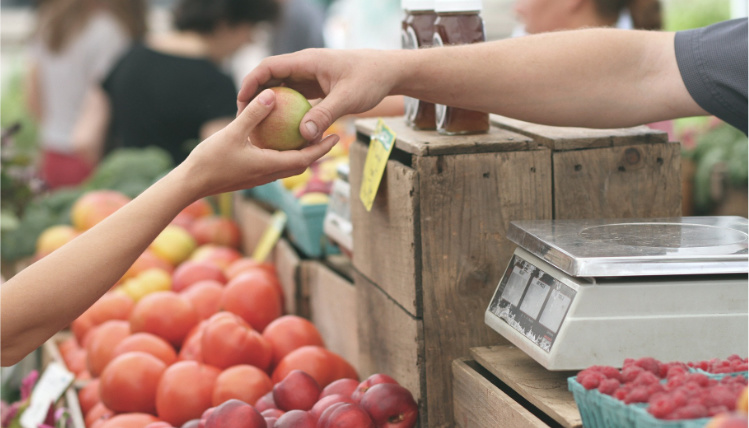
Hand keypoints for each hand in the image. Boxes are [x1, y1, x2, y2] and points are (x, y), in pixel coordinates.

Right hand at [180, 88, 338, 199]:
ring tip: (308, 136)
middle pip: (301, 164)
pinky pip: (274, 164)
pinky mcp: (250, 176)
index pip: (305, 159)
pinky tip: (278, 140)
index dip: (322, 148)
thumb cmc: (210, 160)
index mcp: (269, 166)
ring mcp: (259, 177)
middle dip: (317, 151)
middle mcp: (268, 174)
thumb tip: (272, 94)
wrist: (191, 184)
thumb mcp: (232, 133)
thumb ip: (253, 114)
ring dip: (301, 153)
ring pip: (287, 165)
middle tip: (329, 135)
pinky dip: (283, 153)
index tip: (336, 137)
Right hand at [237, 49, 398, 140]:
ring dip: (270, 105)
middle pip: (270, 78)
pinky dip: (286, 111)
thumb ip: (325, 115)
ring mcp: (310, 77)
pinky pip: (295, 98)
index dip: (251, 82)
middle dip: (255, 96)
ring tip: (258, 126)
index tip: (241, 102)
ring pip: (282, 89)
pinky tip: (282, 131)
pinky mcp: (316, 87)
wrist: (388, 72)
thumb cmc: (370, 79)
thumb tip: (304, 135)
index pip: (269, 67)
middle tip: (244, 119)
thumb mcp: (348, 98)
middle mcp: (305, 67)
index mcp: (307, 61)